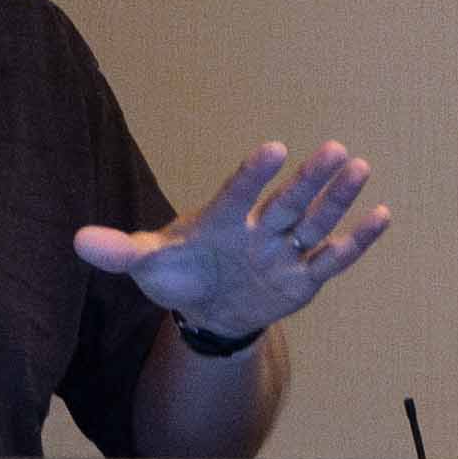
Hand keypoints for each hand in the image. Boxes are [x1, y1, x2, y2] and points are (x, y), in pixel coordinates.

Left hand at [72, 142, 392, 346]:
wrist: (208, 309)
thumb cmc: (178, 274)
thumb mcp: (146, 264)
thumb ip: (118, 250)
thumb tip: (77, 241)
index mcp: (223, 218)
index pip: (240, 193)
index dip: (255, 175)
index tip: (273, 151)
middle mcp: (259, 228)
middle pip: (287, 201)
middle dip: (309, 179)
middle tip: (333, 149)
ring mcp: (284, 251)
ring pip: (314, 220)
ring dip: (336, 198)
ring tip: (360, 167)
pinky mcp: (303, 277)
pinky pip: (332, 258)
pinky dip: (355, 240)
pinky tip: (381, 216)